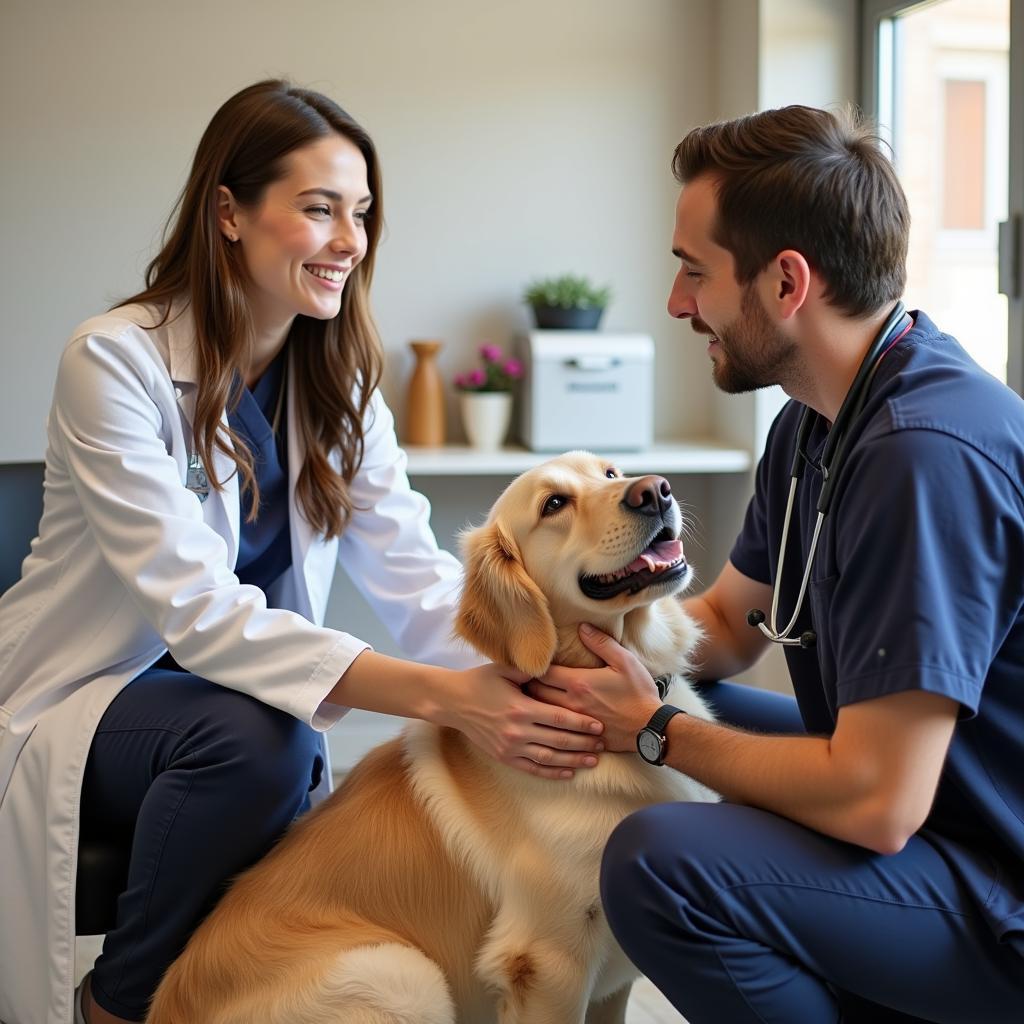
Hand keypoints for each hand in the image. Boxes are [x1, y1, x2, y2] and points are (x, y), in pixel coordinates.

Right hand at [439, 662, 605, 780]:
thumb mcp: (505, 670)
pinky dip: (551, 772)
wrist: (452, 702)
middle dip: (584, 743)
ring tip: (593, 761)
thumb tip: (557, 666)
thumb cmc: (480, 681)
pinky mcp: (503, 757)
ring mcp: (510, 747)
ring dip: (573, 761)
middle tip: (603, 744)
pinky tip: (568, 773)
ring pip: (549, 758)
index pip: (559, 718)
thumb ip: (532, 671)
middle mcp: (517, 731)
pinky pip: (532, 768)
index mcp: (521, 707)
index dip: (582, 723)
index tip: (599, 725)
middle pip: (559, 740)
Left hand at [525, 623, 661, 751]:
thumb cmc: (639, 693)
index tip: (534, 663)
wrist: (651, 728)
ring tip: (535, 695)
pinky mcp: (580, 736)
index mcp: (578, 683)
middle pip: (536, 694)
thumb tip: (582, 627)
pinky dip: (549, 720)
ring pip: (543, 712)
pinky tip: (550, 716)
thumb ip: (601, 643)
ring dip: (536, 703)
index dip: (534, 667)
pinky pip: (555, 728)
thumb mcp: (624, 661)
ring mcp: (574, 722)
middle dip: (530, 685)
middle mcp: (571, 703)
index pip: (542, 673)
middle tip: (529, 678)